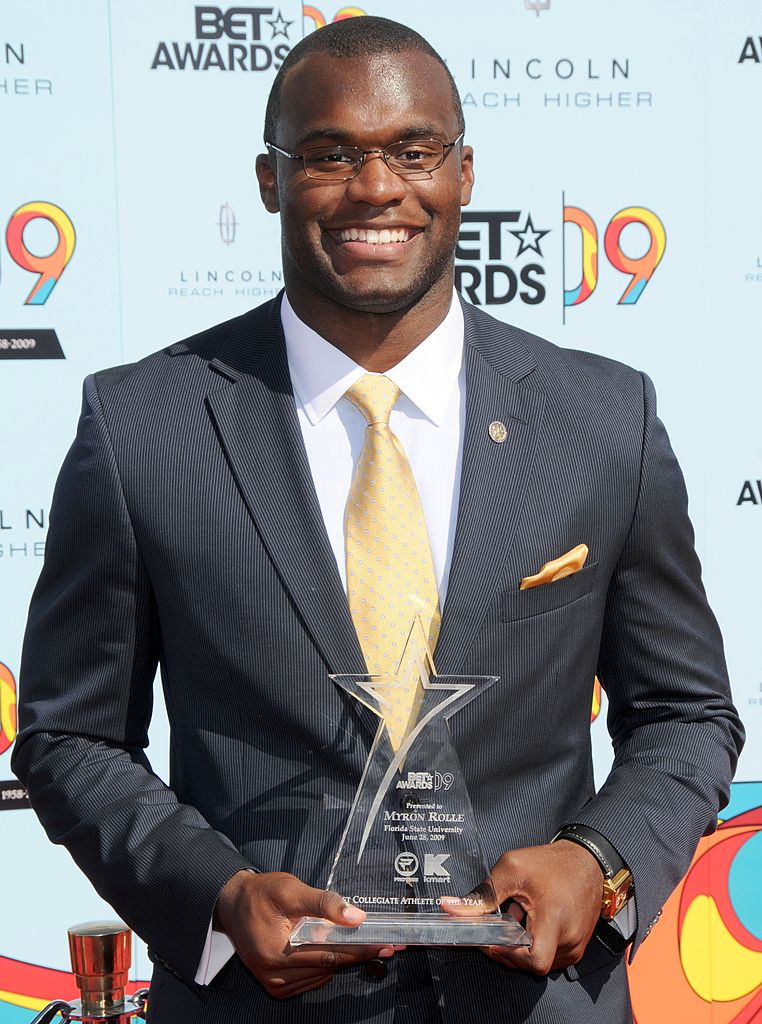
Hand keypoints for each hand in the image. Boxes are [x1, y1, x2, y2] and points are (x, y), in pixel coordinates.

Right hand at [213, 870, 397, 998]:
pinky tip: (324, 945)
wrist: (233, 902)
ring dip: (337, 957)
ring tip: (346, 936)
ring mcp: (275, 983)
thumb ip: (324, 903)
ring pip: (322, 974)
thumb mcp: (291, 890)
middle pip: (329, 967)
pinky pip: (312, 977)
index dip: (361, 949)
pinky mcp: (277, 984)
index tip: (385, 945)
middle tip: (379, 940)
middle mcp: (275, 976)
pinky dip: (323, 962)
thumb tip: (355, 916)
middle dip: (355, 952)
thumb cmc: (259, 894)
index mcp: (276, 955)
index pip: (330, 955)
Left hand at [484, 841, 602, 973]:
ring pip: (537, 961)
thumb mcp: (512, 869)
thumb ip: (482, 894)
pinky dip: (534, 943)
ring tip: (521, 914)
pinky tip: (532, 920)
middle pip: (529, 963)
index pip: (535, 962)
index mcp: (555, 921)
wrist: (586, 861)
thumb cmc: (552, 863)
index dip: (510, 956)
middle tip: (505, 917)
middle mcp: (569, 940)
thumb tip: (450, 907)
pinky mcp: (576, 948)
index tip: (495, 941)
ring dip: (521, 944)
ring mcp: (575, 947)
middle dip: (509, 945)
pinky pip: (548, 956)